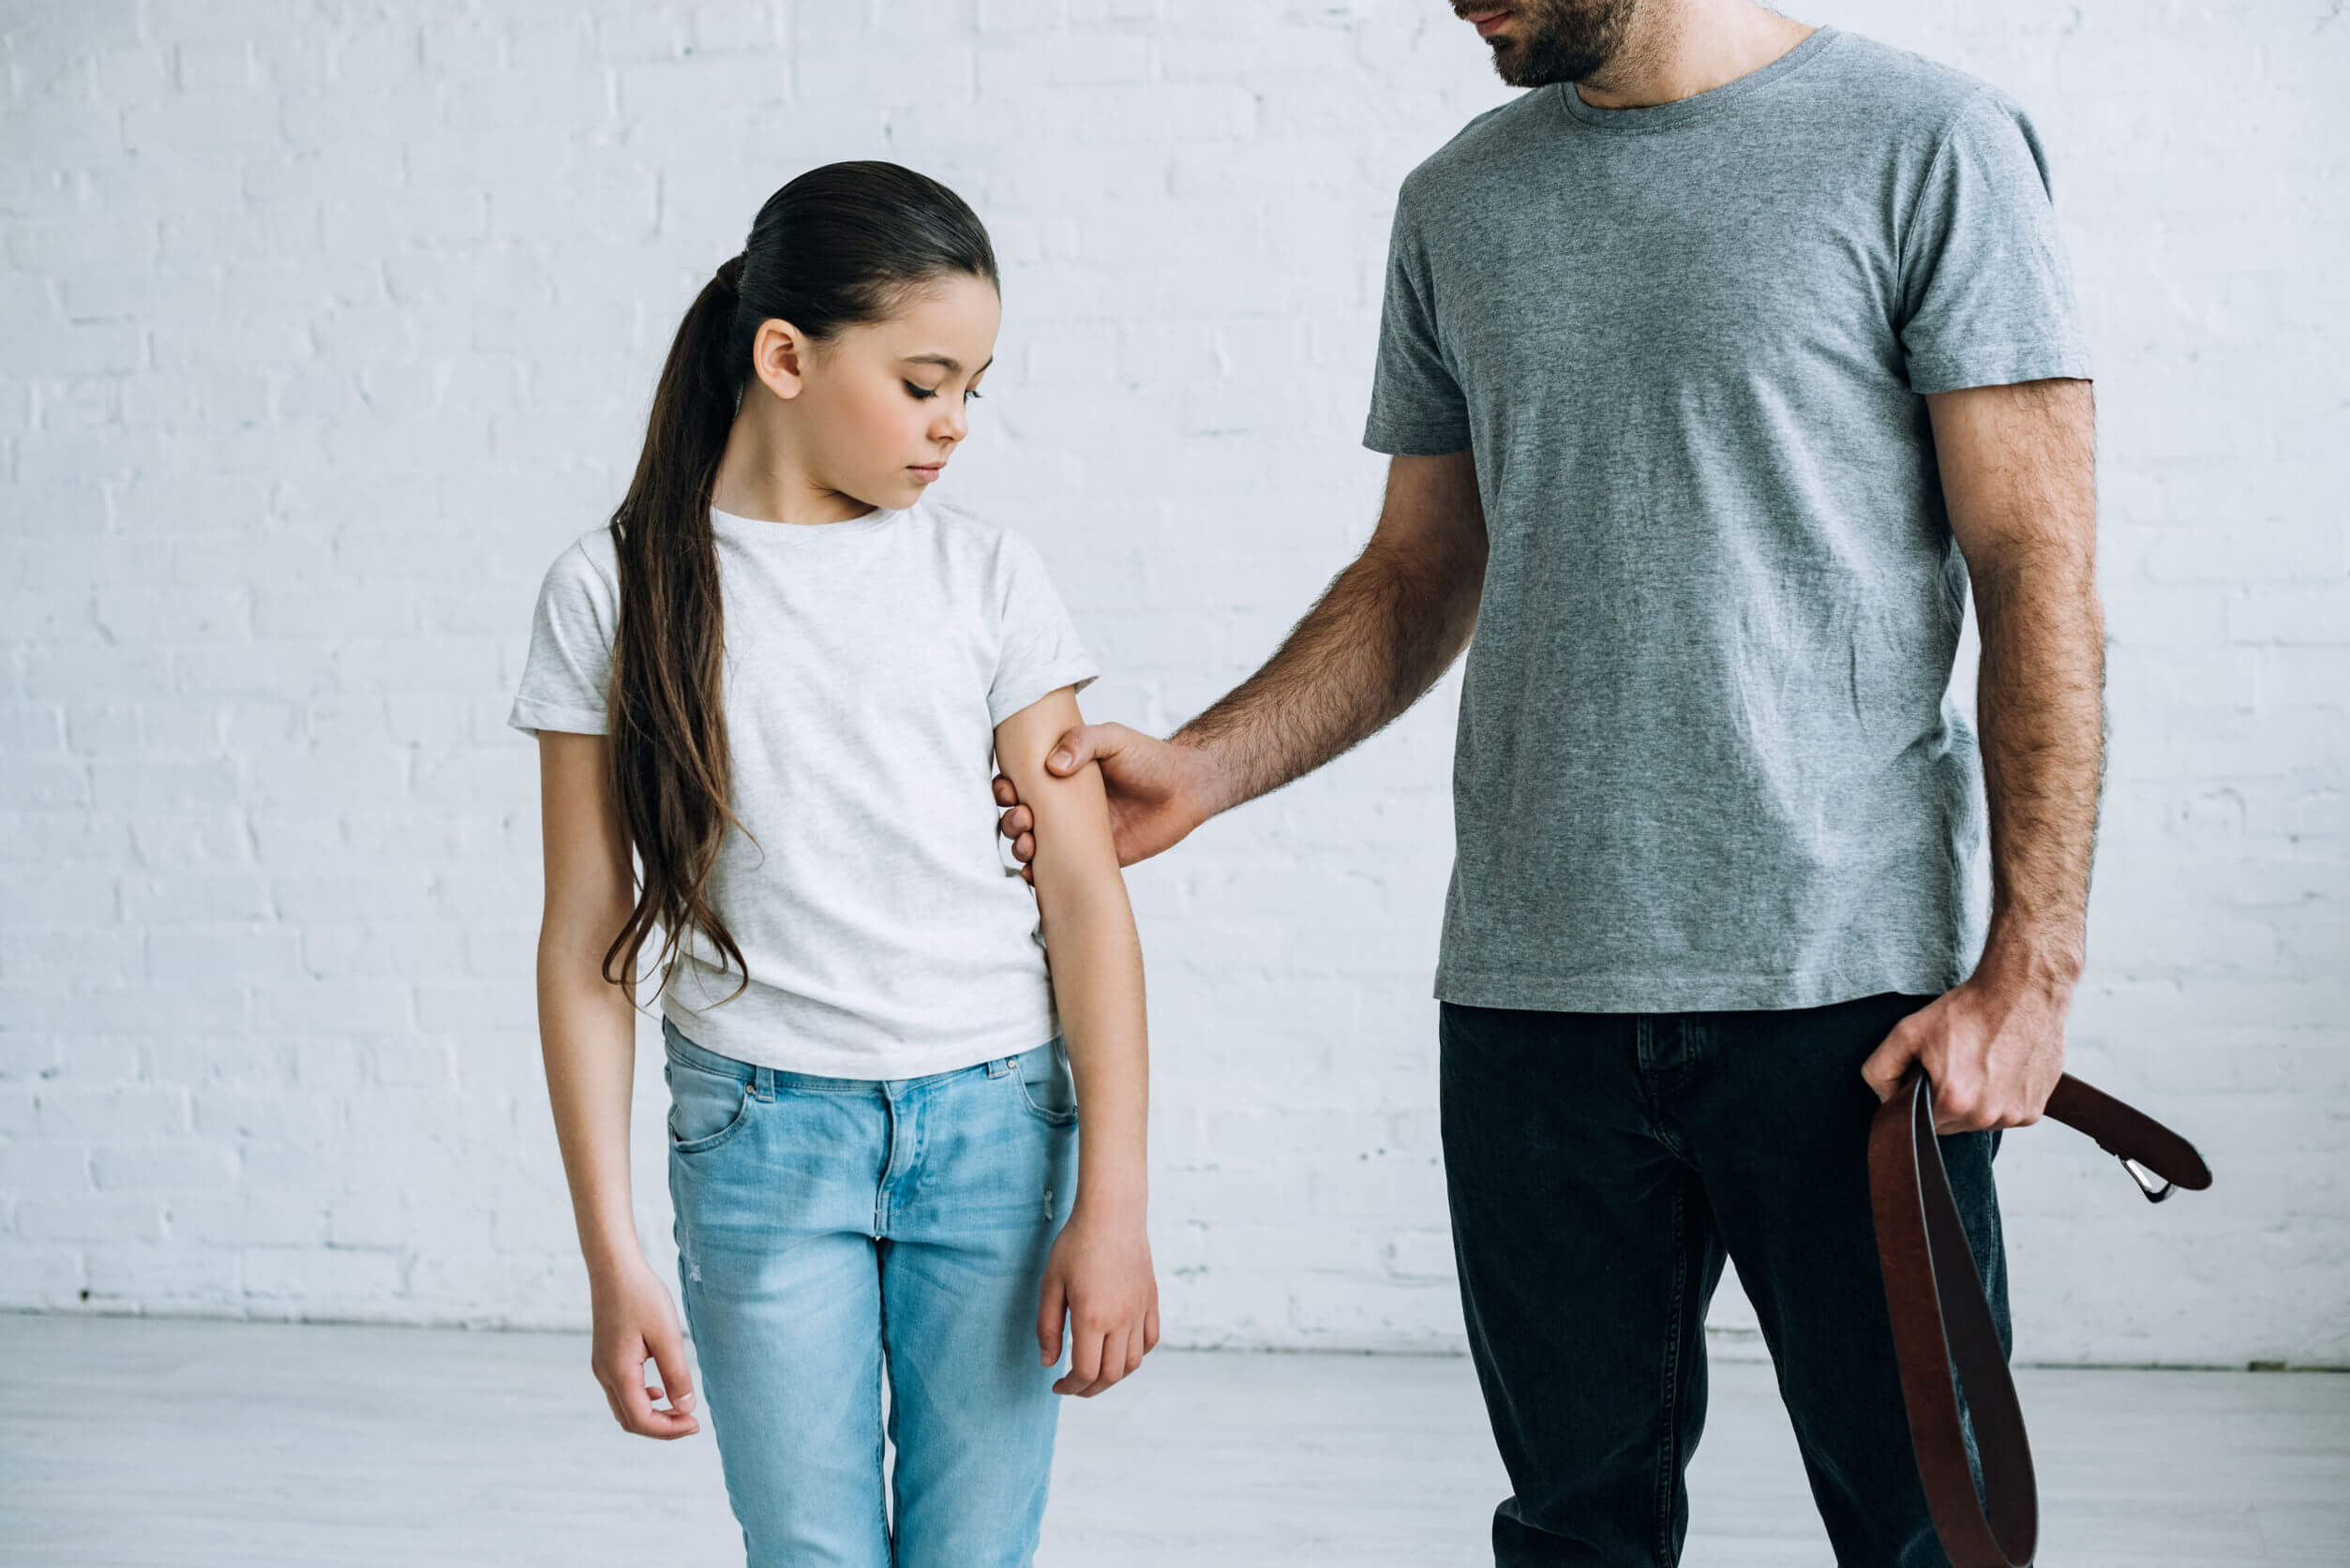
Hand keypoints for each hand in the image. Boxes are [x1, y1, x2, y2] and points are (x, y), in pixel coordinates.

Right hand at [589, 1256, 699, 1438]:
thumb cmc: (642, 1296)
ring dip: (652, 1414)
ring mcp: (602, 1366)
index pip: (641, 1420)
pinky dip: (642, 1398)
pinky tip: (661, 1388)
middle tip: (691, 1422)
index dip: (669, 1429)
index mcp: (618, 1372)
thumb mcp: (667, 1335)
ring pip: (624, 1408)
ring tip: (680, 1408)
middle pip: (630, 1420)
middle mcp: (605, 1374)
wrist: (614, 1269)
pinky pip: (622, 1391)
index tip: (696, 1423)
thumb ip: (677, 1374)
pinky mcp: (605, 1357)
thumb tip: (685, 1408)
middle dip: (661, 1427)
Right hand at [994, 723, 1210, 886]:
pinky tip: (1033, 875)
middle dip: (1012, 821)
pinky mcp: (1091, 859)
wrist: (1187, 789)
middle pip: (1020, 816)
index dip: (1004, 788)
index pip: (1020, 782)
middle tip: (1024, 819)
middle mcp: (1063, 806)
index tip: (1006, 791)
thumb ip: (1084, 741)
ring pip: (1033, 846)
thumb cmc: (1150, 758)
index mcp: (1060, 776)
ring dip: (1020, 848)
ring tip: (1029, 846)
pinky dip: (1038, 876)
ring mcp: (1075, 835)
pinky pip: (1058, 872)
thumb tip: (1052, 765)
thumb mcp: (1114, 738)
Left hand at [1035, 1203, 1158, 1396]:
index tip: (1057, 1386)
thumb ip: (1048, 1327)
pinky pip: (1150, 1340)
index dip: (1070, 1388)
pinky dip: (1136, 1354)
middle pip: (1111, 1375)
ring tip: (1095, 1371)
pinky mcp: (1151, 1300)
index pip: (1086, 1373)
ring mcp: (1140, 1311)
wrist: (1112, 1214)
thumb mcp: (1051, 1284)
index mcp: (1092, 1318)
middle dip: (1090, 1389)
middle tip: (1074, 1386)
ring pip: (1133, 1362)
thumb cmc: (1076, 1245)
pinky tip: (1119, 1350)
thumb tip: (1049, 1363)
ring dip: (1113, 1376)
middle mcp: (1121, 1320)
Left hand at [1859, 959, 2073, 1132]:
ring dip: (1974, 1102)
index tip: (1928, 1072)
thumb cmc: (1967, 1009)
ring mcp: (2014, 1116)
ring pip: (1978, 1121)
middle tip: (1953, 1064)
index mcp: (1953, 1102)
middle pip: (1950, 1124)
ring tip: (1978, 1064)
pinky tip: (2000, 1070)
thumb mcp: (1908, 1032)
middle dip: (1945, 1100)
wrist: (2023, 991)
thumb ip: (1881, 1069)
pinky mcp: (2034, 1111)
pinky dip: (1999, 1098)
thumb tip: (1884, 1098)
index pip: (1920, 1121)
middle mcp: (1986, 1117)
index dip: (1918, 1097)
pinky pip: (2005, 1115)